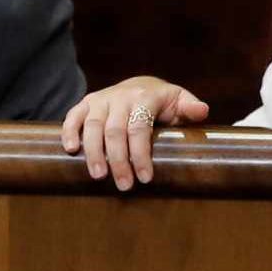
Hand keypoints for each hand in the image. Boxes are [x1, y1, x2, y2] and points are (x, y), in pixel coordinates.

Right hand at [61, 76, 208, 190]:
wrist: (140, 85)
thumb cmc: (163, 101)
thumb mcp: (180, 101)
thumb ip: (190, 108)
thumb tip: (202, 111)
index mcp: (145, 98)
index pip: (140, 128)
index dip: (141, 154)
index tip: (146, 177)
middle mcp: (120, 97)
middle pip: (115, 132)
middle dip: (119, 161)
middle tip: (124, 185)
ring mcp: (101, 99)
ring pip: (93, 127)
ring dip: (94, 153)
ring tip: (99, 176)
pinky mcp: (86, 103)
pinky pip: (73, 116)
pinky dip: (69, 132)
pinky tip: (71, 150)